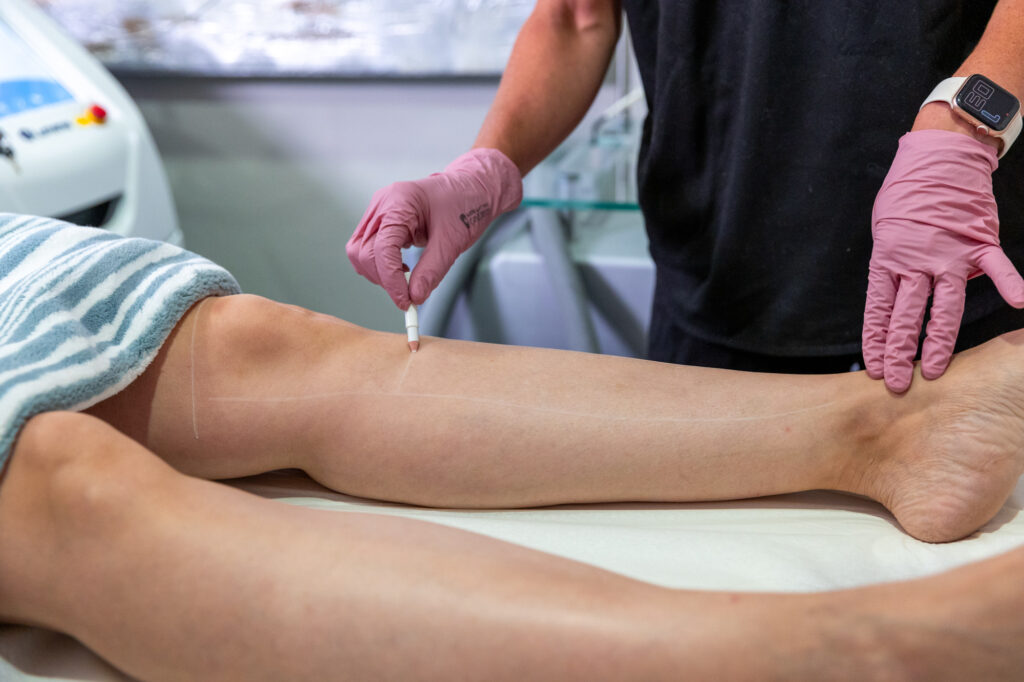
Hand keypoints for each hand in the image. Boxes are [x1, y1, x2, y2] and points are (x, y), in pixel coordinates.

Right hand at [346, 148, 521, 308]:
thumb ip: (432, 270)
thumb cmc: (465, 204)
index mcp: (400, 201)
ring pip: (360, 251)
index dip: (390, 280)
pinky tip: (400, 268)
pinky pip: (367, 247)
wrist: (472, 188)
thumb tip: (415, 296)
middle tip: (406, 295)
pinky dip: (380, 265)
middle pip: (363, 251)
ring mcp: (379, 210)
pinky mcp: (381, 219)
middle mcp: (383, 203)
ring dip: (378, 273)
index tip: (405, 301)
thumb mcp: (452, 241)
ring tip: (405, 280)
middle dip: (383, 278)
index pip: (381, 248)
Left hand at [863, 129, 1023, 392]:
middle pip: (907, 315)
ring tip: (933, 369)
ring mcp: (950, 254)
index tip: (873, 368)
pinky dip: (1011, 284)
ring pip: (944, 306)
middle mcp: (917, 261)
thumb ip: (894, 268)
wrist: (939, 158)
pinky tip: (1021, 303)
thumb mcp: (886, 233)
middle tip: (895, 384)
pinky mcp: (979, 243)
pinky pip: (997, 268)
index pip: (879, 310)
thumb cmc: (907, 197)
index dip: (876, 341)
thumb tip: (898, 298)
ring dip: (937, 340)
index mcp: (889, 260)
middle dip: (899, 352)